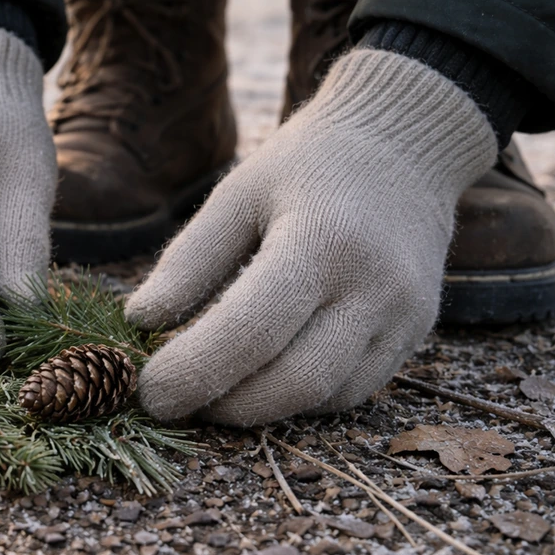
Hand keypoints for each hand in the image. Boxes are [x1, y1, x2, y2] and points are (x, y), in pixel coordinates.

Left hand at [126, 50, 496, 424]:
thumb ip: (188, 260)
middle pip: (295, 381)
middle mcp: (375, 286)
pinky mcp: (415, 334)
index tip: (148, 392)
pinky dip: (298, 398)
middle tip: (175, 399)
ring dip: (260, 408)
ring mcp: (404, 316)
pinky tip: (264, 376)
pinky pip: (351, 391)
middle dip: (226, 406)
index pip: (251, 330)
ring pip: (325, 398)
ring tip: (212, 389)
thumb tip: (138, 323)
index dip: (194, 372)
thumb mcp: (236, 193)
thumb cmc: (307, 166)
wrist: (406, 145)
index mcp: (322, 240)